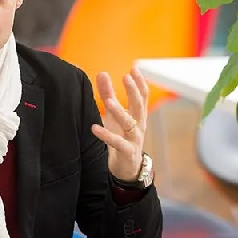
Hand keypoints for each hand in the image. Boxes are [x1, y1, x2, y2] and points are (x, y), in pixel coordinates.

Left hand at [91, 67, 148, 181]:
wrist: (126, 169)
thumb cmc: (121, 138)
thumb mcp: (114, 115)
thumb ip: (109, 94)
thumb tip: (102, 73)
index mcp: (137, 116)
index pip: (142, 96)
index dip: (139, 82)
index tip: (134, 68)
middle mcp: (139, 126)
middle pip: (139, 106)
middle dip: (134, 91)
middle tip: (126, 77)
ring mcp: (134, 139)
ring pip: (129, 123)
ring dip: (119, 112)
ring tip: (108, 102)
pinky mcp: (126, 152)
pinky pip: (117, 143)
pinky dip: (106, 135)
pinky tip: (95, 128)